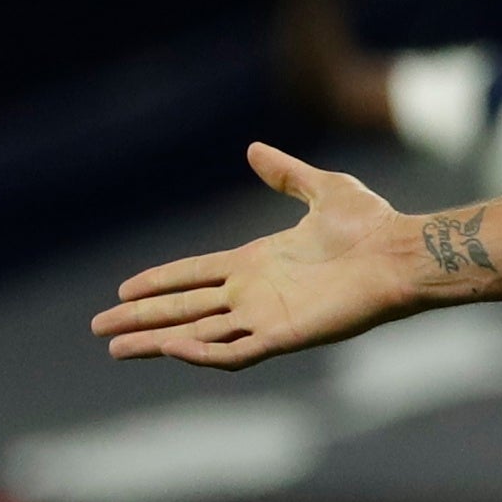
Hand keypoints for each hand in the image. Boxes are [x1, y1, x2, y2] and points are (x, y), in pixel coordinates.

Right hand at [94, 143, 421, 370]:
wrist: (402, 252)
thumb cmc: (372, 224)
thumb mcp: (322, 189)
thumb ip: (285, 174)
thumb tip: (253, 150)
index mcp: (257, 262)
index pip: (193, 275)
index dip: (158, 282)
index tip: (123, 289)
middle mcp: (255, 292)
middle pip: (183, 308)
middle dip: (141, 318)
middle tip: (99, 329)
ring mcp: (267, 316)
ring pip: (198, 333)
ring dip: (157, 341)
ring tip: (117, 348)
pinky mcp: (285, 335)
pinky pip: (234, 350)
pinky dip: (202, 352)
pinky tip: (171, 346)